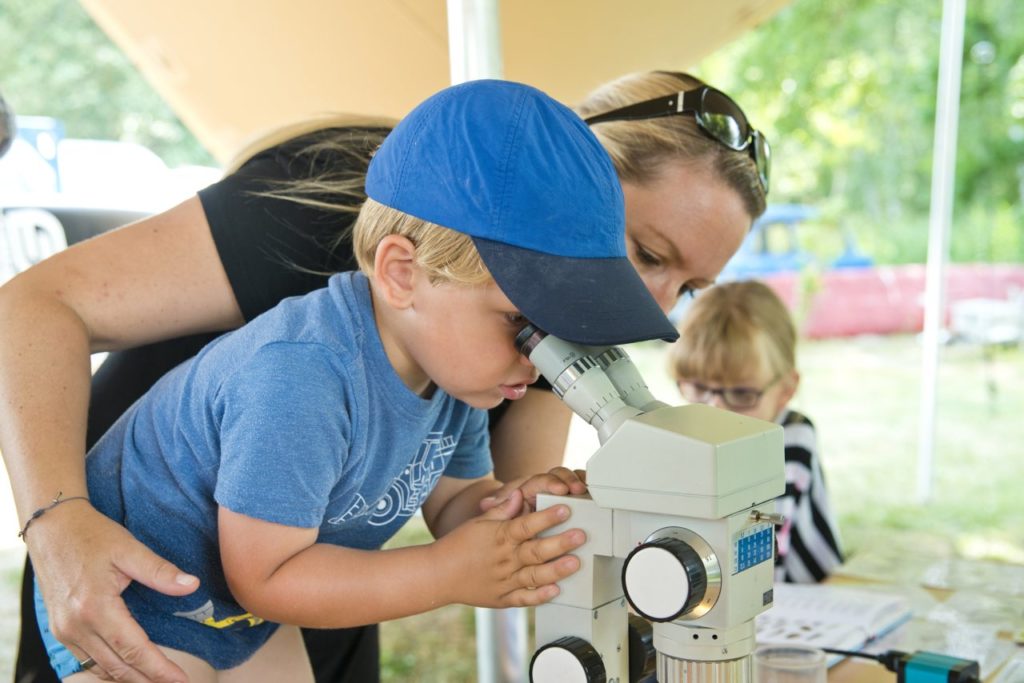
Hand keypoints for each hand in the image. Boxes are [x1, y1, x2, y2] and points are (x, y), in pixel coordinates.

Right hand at [26, 503, 198, 681]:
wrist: (52, 529)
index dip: (159, 669)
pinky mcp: (61, 630)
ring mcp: (65, 631)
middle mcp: (76, 626)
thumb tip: (192, 585)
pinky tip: (128, 671)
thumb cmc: (92, 536)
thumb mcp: (129, 549)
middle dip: (148, 680)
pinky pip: (87, 660)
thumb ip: (160, 571)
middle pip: (118, 666)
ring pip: (101, 668)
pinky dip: (109, 670)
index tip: (180, 681)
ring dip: (129, 679)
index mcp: (95, 607)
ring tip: (156, 681)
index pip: (134, 649)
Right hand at [439, 489, 584, 607]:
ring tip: (575, 563)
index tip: (565, 509)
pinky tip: (555, 591)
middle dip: (560, 543)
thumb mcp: (479, 522)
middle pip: (536, 551)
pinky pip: (524, 599)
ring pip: (534, 576)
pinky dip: (539, 596)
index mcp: (500, 537)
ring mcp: (504, 581)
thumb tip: (520, 494)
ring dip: (556, 570)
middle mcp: (504, 560)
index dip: (547, 517)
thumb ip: (502, 510)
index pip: (526, 525)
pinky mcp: (502, 599)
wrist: (437, 574)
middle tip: (580, 535)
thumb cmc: (458, 545)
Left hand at [479, 466, 586, 514]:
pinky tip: (599, 498)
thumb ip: (497, 507)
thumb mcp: (498, 513)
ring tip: (592, 492)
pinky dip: (591, 492)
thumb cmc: (506, 515)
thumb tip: (486, 503)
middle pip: (560, 476)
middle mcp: (546, 487)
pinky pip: (583, 492)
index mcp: (528, 487)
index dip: (550, 482)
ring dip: (583, 484)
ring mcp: (560, 493)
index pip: (540, 479)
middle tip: (580, 490)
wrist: (508, 520)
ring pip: (573, 480)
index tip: (559, 489)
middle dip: (571, 480)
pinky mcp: (571, 502)